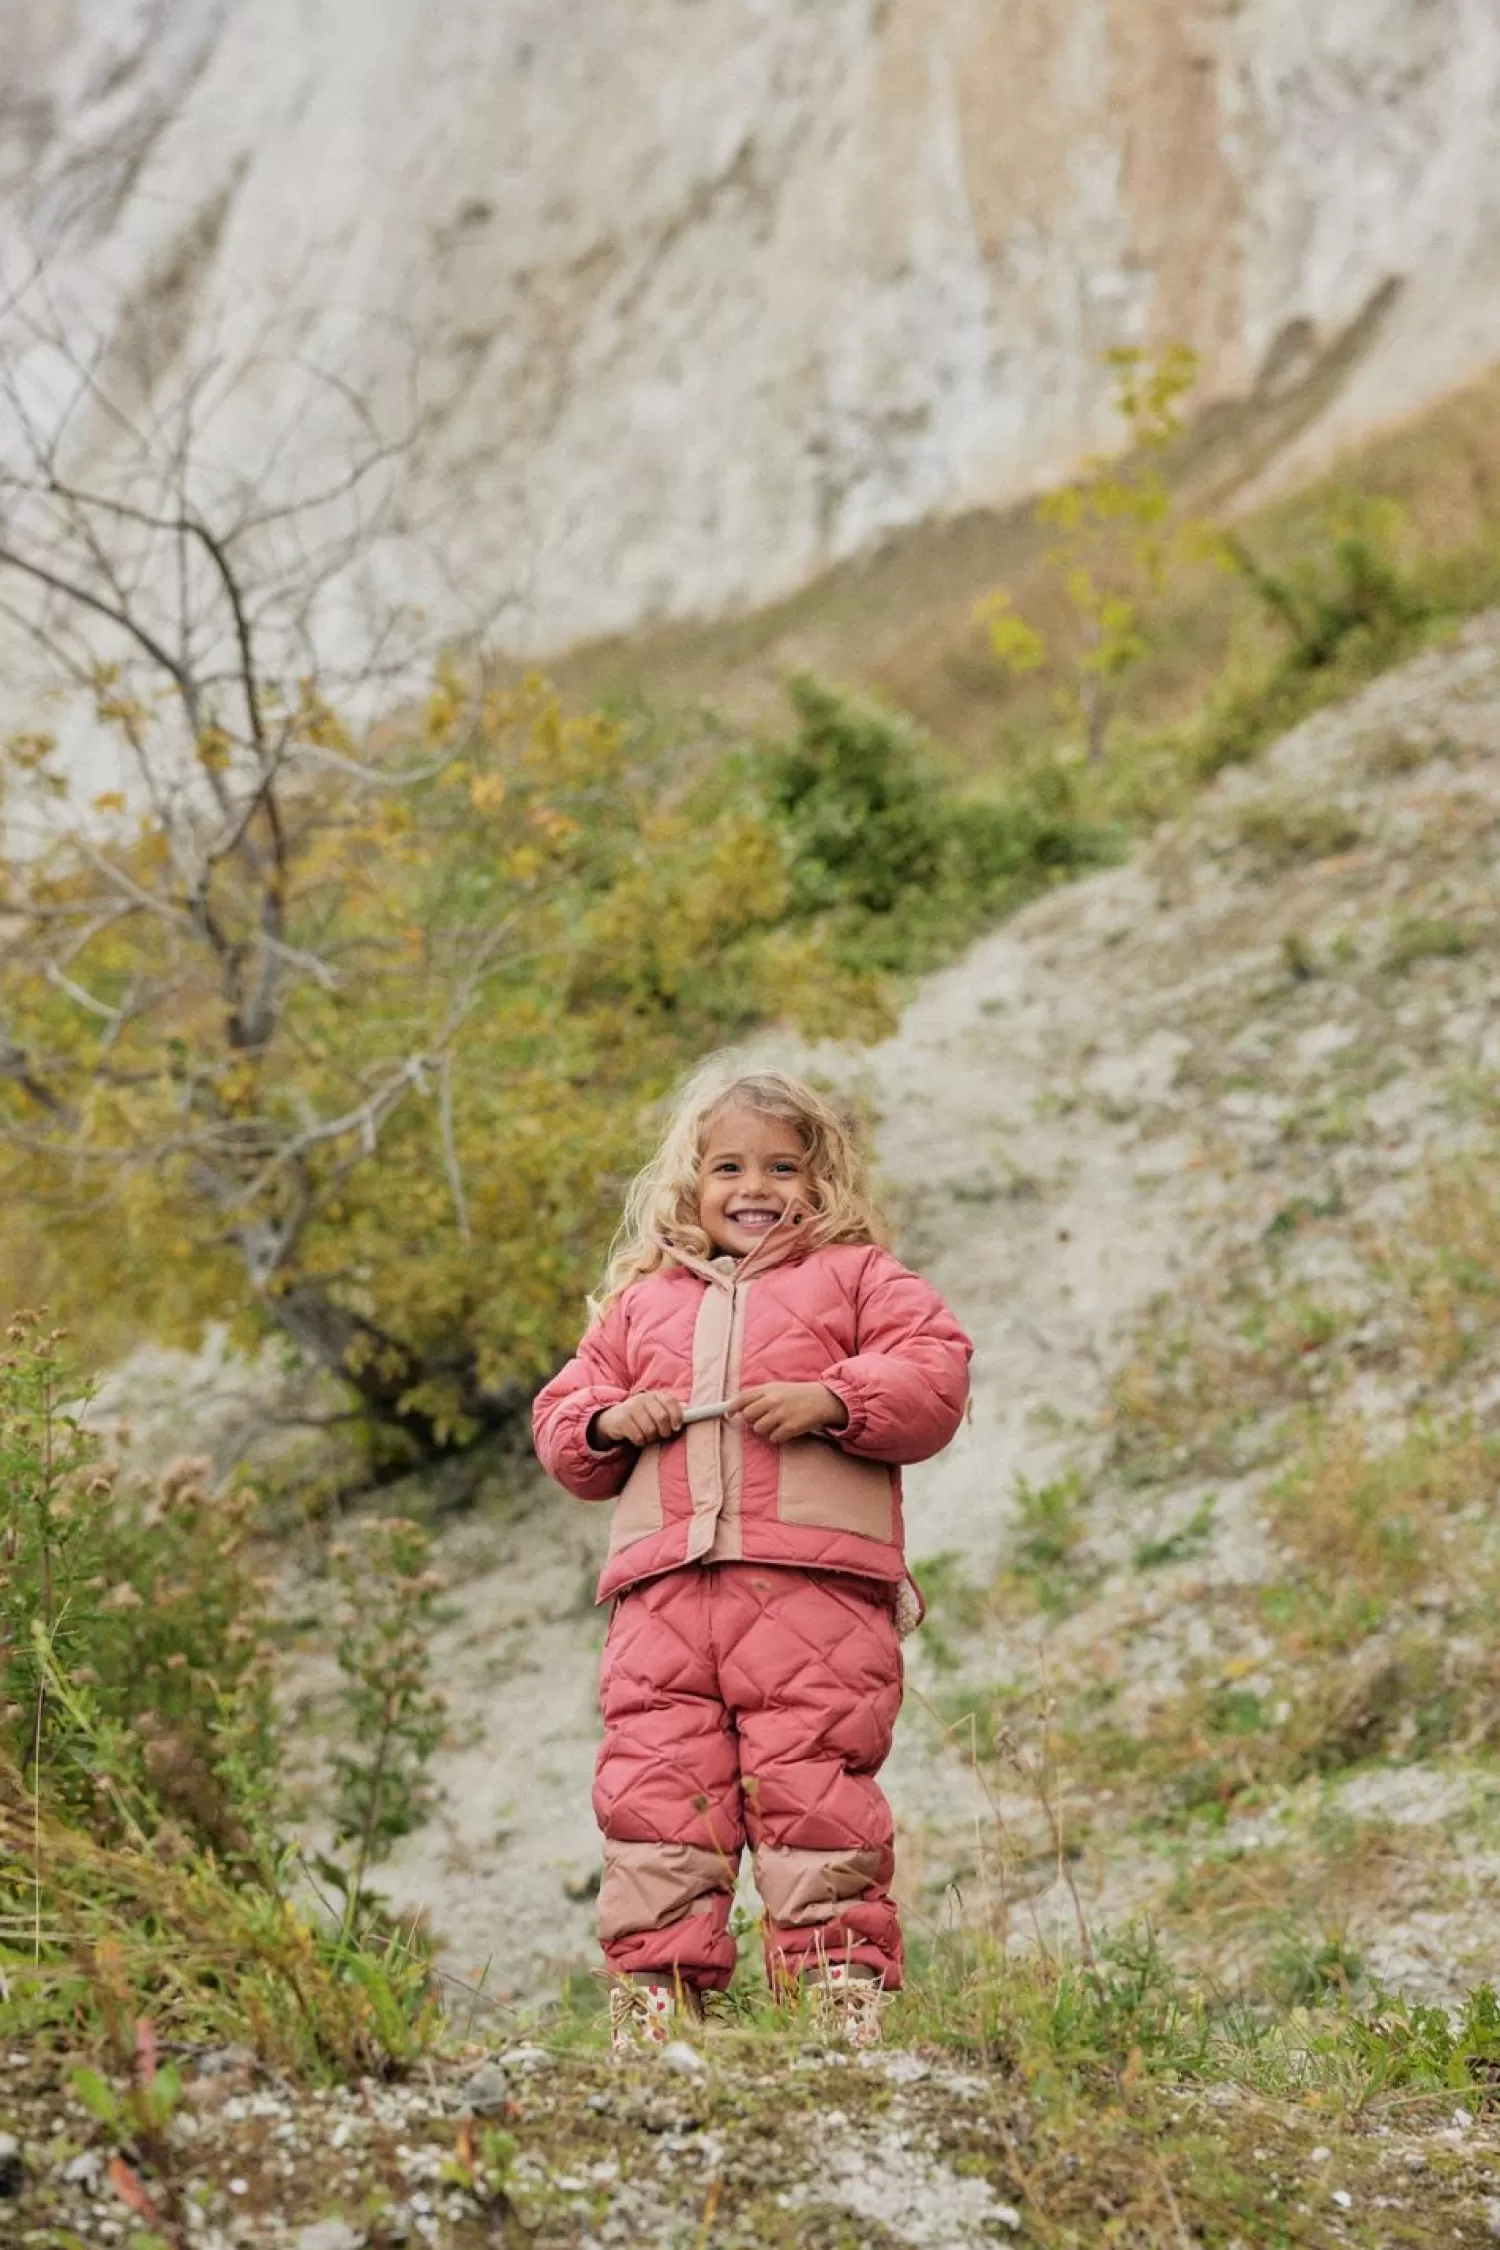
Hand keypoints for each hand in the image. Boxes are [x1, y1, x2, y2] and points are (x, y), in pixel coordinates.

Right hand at [592, 1392, 684, 1447]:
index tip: (677, 1427)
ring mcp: (631, 1408)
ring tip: (647, 1435)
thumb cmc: (641, 1416)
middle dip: (664, 1431)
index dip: (677, 1416)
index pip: (671, 1402)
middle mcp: (643, 1399)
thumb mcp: (654, 1409)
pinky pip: (638, 1437)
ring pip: (650, 1430)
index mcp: (655, 1395)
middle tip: (662, 1435)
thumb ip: (670, 1411)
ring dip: (651, 1438)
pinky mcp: (622, 1420)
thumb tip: (690, 1415)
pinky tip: (637, 1438)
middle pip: (662, 1418)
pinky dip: (640, 1441)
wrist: (613, 1418)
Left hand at [729, 1381, 847, 1444]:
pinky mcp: (790, 1427)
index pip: (743, 1398)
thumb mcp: (778, 1388)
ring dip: (765, 1429)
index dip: (732, 1408)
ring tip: (777, 1423)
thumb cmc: (798, 1395)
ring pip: (758, 1429)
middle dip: (752, 1420)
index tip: (729, 1414)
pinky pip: (773, 1438)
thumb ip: (760, 1395)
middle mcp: (773, 1400)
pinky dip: (778, 1436)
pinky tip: (786, 1429)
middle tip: (763, 1418)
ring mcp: (781, 1414)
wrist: (824, 1399)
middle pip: (748, 1416)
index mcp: (768, 1389)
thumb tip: (739, 1406)